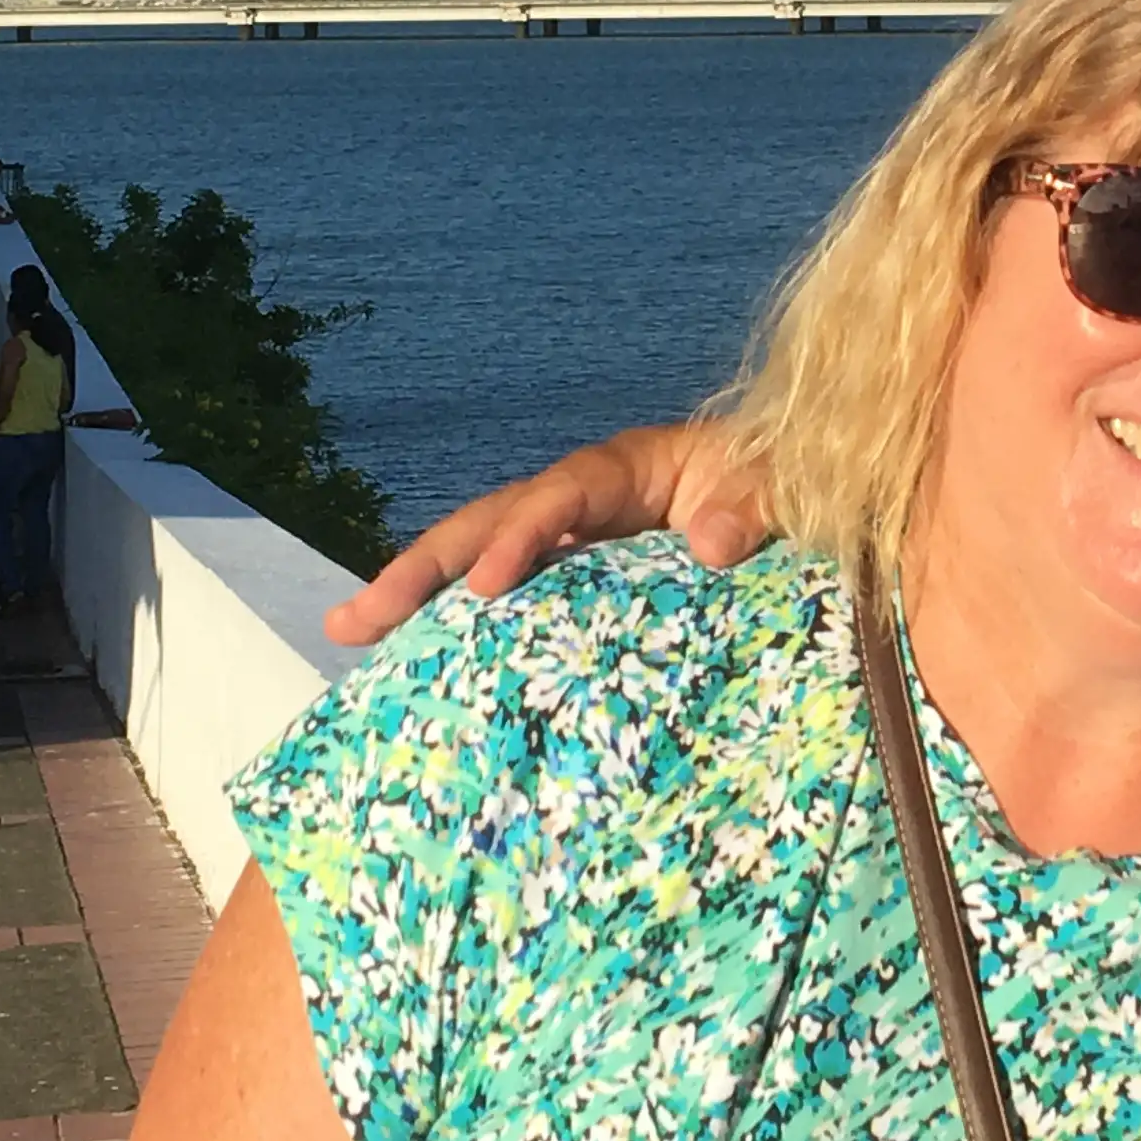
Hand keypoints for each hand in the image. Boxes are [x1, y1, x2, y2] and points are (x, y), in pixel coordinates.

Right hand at [321, 421, 763, 644]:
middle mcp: (583, 504)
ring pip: (483, 561)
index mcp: (628, 470)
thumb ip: (752, 506)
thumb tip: (709, 546)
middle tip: (356, 618)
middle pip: (489, 523)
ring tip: (348, 634)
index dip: (520, 535)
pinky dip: (462, 629)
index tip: (486, 586)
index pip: (560, 496)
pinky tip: (415, 670)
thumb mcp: (782, 484)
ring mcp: (573, 545)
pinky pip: (515, 605)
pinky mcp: (578, 586)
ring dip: (417, 596)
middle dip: (422, 567)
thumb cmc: (784, 485)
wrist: (791, 503)